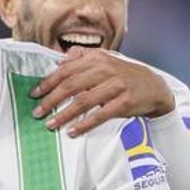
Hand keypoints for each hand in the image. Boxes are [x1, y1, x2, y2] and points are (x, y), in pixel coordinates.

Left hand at [31, 46, 174, 136]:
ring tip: (50, 124)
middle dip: (50, 100)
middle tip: (37, 112)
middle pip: (70, 85)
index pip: (65, 70)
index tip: (34, 94)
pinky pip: (100, 115)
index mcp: (97, 58)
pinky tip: (72, 131)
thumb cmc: (123, 75)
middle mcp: (105, 70)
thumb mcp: (105, 60)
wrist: (155, 86)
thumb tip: (58, 62)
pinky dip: (84, 124)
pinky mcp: (124, 102)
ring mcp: (116, 86)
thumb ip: (81, 58)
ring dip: (63, 115)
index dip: (47, 83)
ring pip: (83, 101)